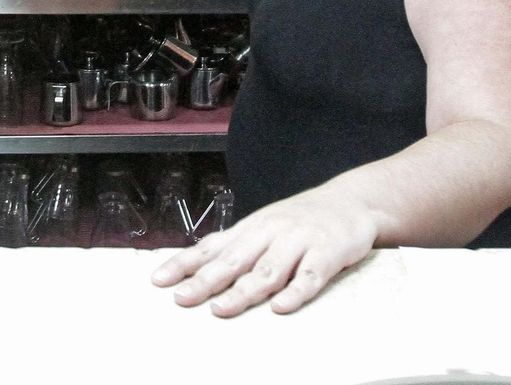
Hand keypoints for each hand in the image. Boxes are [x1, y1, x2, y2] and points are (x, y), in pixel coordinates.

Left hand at [151, 187, 378, 315]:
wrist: (351, 201)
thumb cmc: (300, 219)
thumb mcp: (263, 225)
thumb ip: (234, 245)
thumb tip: (194, 263)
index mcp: (251, 228)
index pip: (212, 247)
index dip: (185, 264)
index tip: (159, 280)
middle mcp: (270, 232)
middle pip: (234, 260)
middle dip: (206, 281)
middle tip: (183, 298)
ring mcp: (299, 241)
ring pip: (268, 269)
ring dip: (244, 291)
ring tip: (221, 309)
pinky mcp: (328, 252)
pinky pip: (311, 276)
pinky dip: (296, 292)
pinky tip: (281, 307)